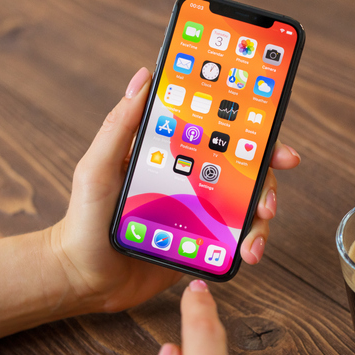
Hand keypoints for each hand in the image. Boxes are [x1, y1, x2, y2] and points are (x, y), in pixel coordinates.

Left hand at [50, 68, 301, 311]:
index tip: (273, 132)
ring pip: (246, 206)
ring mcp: (199, 213)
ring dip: (261, 218)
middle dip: (267, 179)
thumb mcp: (96, 167)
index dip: (250, 130)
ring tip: (257, 236)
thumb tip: (145, 77)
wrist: (82, 278)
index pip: (216, 134)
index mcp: (171, 156)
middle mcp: (190, 181)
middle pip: (243, 170)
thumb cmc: (83, 219)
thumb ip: (120, 126)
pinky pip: (234, 240)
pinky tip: (247, 254)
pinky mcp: (201, 244)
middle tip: (269, 196)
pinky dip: (249, 244)